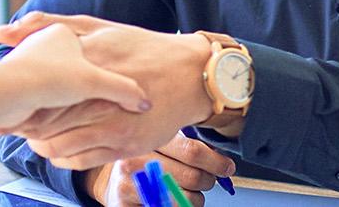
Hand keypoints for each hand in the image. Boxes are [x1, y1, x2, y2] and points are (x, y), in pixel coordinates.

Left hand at [0, 13, 217, 165]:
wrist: (191, 74)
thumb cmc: (141, 47)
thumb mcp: (98, 26)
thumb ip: (49, 25)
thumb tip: (1, 32)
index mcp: (89, 61)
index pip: (38, 88)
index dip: (18, 98)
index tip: (12, 96)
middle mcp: (100, 95)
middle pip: (43, 122)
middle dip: (24, 124)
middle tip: (16, 120)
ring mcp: (113, 124)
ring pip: (58, 147)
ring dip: (40, 144)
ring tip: (36, 135)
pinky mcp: (124, 146)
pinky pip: (80, 161)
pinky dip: (62, 158)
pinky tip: (60, 147)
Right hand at [77, 136, 236, 206]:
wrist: (112, 178)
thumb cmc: (144, 158)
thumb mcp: (163, 141)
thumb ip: (187, 144)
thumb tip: (222, 159)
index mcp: (149, 138)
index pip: (193, 151)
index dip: (217, 162)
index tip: (227, 167)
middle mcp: (136, 159)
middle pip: (193, 177)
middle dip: (209, 181)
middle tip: (208, 179)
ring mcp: (129, 184)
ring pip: (187, 199)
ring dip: (196, 198)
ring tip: (187, 190)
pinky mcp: (125, 204)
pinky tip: (173, 199)